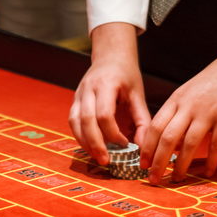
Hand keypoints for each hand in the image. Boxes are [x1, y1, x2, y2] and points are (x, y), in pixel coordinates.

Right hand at [68, 23, 150, 164]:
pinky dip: (79, 136)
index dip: (113, 133)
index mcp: (106, 84)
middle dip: (95, 143)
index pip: (104, 114)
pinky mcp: (74, 100)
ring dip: (84, 142)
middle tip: (106, 160)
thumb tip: (144, 146)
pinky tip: (90, 146)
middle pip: (86, 120)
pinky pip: (72, 121)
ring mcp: (79, 93)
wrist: (110, 56)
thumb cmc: (127, 75)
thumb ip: (143, 120)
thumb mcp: (138, 94)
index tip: (125, 144)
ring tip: (97, 157)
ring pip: (75, 122)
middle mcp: (88, 88)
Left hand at [139, 46, 216, 183]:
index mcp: (176, 99)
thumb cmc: (215, 79)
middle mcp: (188, 106)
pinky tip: (207, 172)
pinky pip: (215, 144)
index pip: (155, 127)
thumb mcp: (188, 92)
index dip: (147, 148)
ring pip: (188, 144)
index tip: (143, 164)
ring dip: (181, 165)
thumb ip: (177, 114)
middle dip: (158, 162)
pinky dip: (210, 160)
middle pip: (167, 138)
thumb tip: (170, 143)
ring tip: (177, 179)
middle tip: (154, 179)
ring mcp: (207, 112)